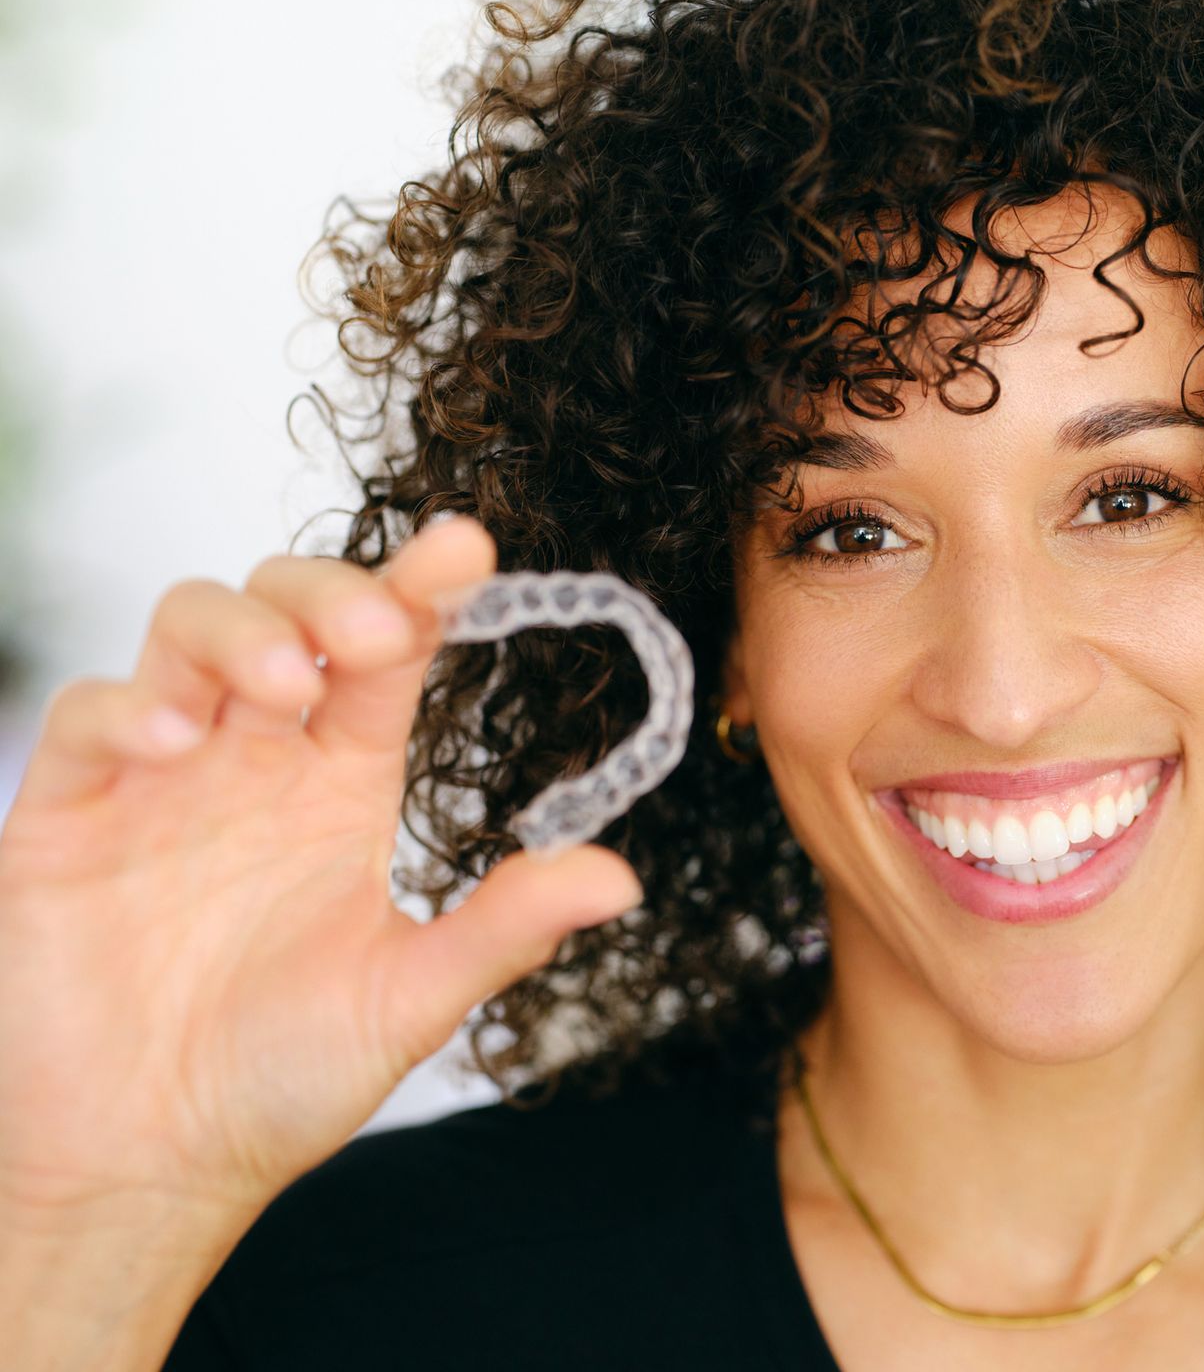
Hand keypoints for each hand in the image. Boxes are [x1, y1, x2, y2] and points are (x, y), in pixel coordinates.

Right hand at [0, 515, 643, 1234]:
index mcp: (342, 782)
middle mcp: (256, 758)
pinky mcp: (70, 813)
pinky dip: (131, 707)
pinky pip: (90, 716)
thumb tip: (622, 879)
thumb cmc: (279, 1079)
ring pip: (188, 630)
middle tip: (376, 637)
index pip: (387, 656)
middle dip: (331, 593)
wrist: (145, 1165)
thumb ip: (505, 929)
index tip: (467, 549)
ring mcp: (161, 776)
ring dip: (239, 632)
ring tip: (286, 684)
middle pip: (287, 607)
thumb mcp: (409, 1001)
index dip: (421, 592)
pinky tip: (177, 744)